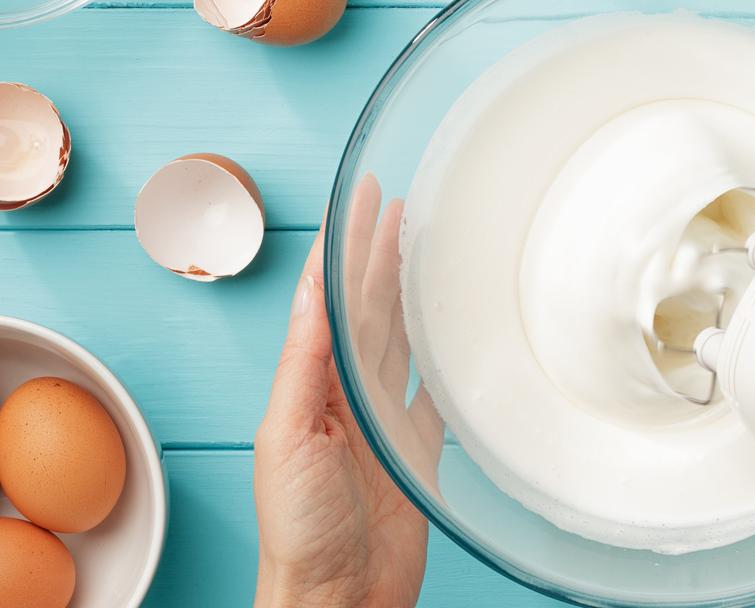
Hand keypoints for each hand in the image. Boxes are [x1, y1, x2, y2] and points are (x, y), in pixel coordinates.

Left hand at [254, 176, 437, 607]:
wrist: (337, 597)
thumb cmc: (300, 528)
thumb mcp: (291, 433)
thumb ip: (307, 361)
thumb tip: (316, 292)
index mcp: (308, 383)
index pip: (330, 297)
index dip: (344, 244)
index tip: (360, 197)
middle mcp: (344, 393)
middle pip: (368, 308)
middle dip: (380, 255)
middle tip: (401, 206)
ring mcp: (381, 420)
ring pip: (400, 340)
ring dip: (411, 295)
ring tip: (427, 250)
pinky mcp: (413, 448)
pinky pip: (432, 391)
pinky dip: (441, 359)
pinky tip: (453, 333)